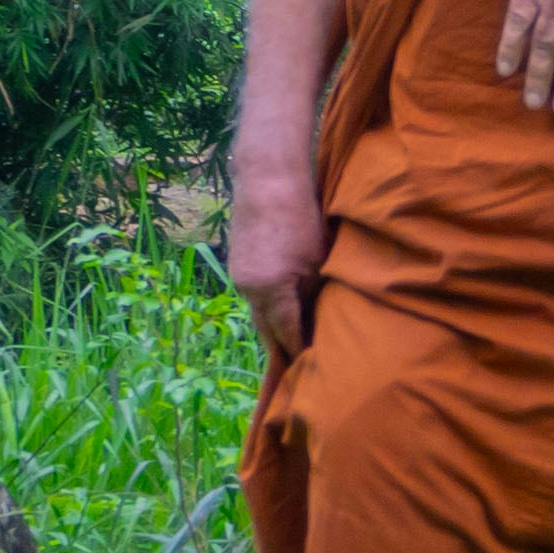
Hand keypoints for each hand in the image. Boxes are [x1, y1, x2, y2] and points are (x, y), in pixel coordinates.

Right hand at [223, 167, 323, 361]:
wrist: (266, 179)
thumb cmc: (301, 218)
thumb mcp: (317, 260)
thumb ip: (313, 294)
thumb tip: (315, 317)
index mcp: (272, 292)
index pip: (288, 334)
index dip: (300, 351)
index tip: (312, 370)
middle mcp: (249, 289)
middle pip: (267, 330)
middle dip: (281, 349)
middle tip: (295, 372)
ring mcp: (239, 277)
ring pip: (259, 312)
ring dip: (273, 327)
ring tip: (289, 344)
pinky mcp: (237, 263)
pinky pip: (253, 295)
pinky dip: (266, 307)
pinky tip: (279, 310)